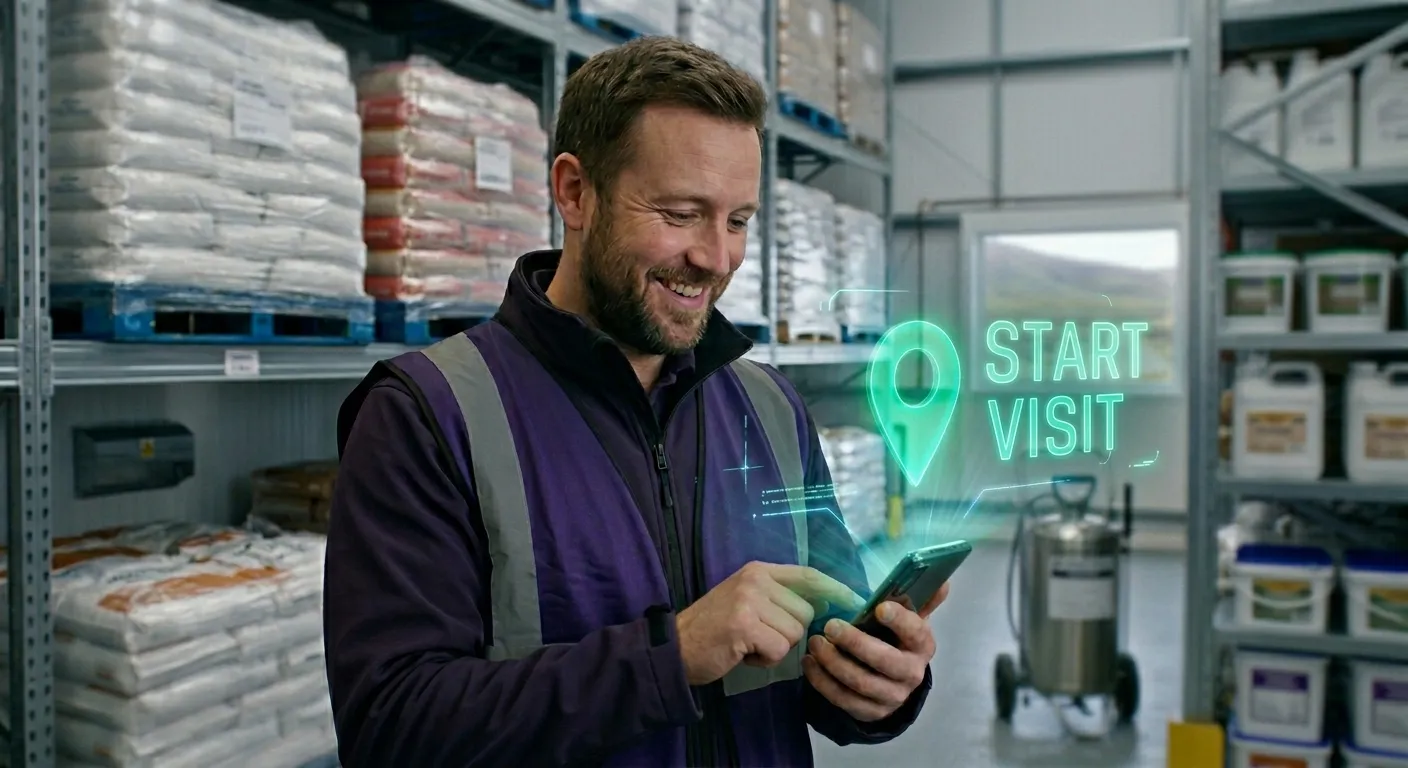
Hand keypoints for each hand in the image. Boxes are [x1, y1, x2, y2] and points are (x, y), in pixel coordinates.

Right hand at [675, 562, 863, 686]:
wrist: (676, 648)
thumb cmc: (714, 629)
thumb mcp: (746, 601)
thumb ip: (779, 598)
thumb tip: (825, 606)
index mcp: (758, 570)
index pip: (808, 575)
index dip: (834, 589)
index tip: (855, 600)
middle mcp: (756, 579)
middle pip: (805, 611)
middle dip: (788, 632)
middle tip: (757, 636)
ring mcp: (749, 600)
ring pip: (794, 633)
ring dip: (775, 648)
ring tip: (748, 644)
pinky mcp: (745, 624)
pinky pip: (779, 649)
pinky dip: (765, 659)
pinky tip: (743, 653)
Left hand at [802, 582, 949, 721]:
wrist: (895, 683)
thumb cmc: (897, 640)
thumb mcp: (910, 620)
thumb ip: (923, 599)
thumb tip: (943, 580)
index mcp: (922, 645)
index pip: (916, 632)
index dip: (900, 620)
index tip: (880, 608)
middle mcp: (912, 673)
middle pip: (884, 661)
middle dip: (855, 643)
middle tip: (830, 626)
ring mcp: (892, 696)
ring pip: (861, 682)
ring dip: (833, 662)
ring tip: (814, 643)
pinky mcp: (871, 712)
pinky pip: (843, 699)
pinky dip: (822, 682)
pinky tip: (810, 663)